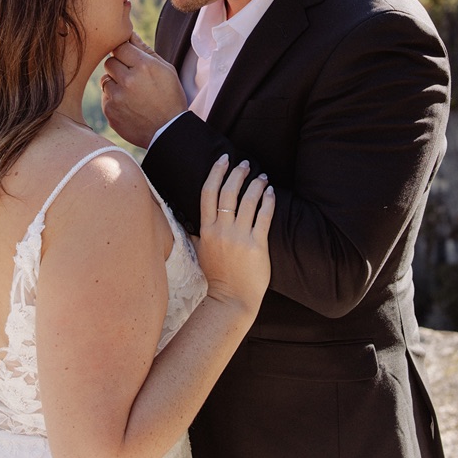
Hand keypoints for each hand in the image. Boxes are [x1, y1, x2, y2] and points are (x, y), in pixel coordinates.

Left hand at [101, 34, 187, 147]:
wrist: (168, 131)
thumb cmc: (170, 97)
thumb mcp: (166, 70)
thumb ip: (145, 50)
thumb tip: (129, 33)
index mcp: (144, 66)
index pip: (120, 46)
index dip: (125, 53)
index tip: (131, 60)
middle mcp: (128, 80)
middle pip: (109, 62)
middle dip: (119, 67)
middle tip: (133, 78)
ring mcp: (117, 97)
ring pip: (105, 79)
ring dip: (115, 83)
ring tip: (132, 94)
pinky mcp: (110, 111)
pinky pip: (105, 97)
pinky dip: (114, 99)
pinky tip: (129, 106)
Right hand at [195, 155, 273, 316]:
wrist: (231, 299)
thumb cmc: (216, 276)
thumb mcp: (199, 252)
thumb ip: (195, 234)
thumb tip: (186, 219)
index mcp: (206, 230)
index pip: (208, 193)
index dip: (216, 172)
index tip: (224, 159)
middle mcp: (222, 230)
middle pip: (228, 192)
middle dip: (238, 173)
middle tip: (246, 163)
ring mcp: (239, 237)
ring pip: (248, 201)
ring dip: (256, 184)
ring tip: (261, 176)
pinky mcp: (257, 245)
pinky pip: (263, 216)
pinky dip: (267, 201)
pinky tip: (270, 193)